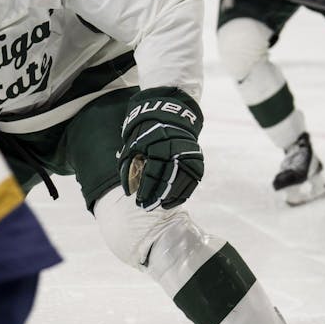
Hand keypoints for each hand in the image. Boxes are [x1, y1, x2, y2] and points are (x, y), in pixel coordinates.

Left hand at [118, 88, 204, 210]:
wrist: (170, 116)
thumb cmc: (146, 132)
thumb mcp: (134, 143)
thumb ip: (129, 166)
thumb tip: (128, 191)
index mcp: (157, 147)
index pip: (151, 174)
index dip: (145, 190)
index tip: (139, 201)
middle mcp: (175, 152)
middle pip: (167, 180)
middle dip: (156, 196)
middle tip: (147, 207)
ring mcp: (188, 157)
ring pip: (180, 183)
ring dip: (169, 198)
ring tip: (158, 205)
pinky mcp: (197, 161)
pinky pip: (191, 183)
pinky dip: (182, 194)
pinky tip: (171, 202)